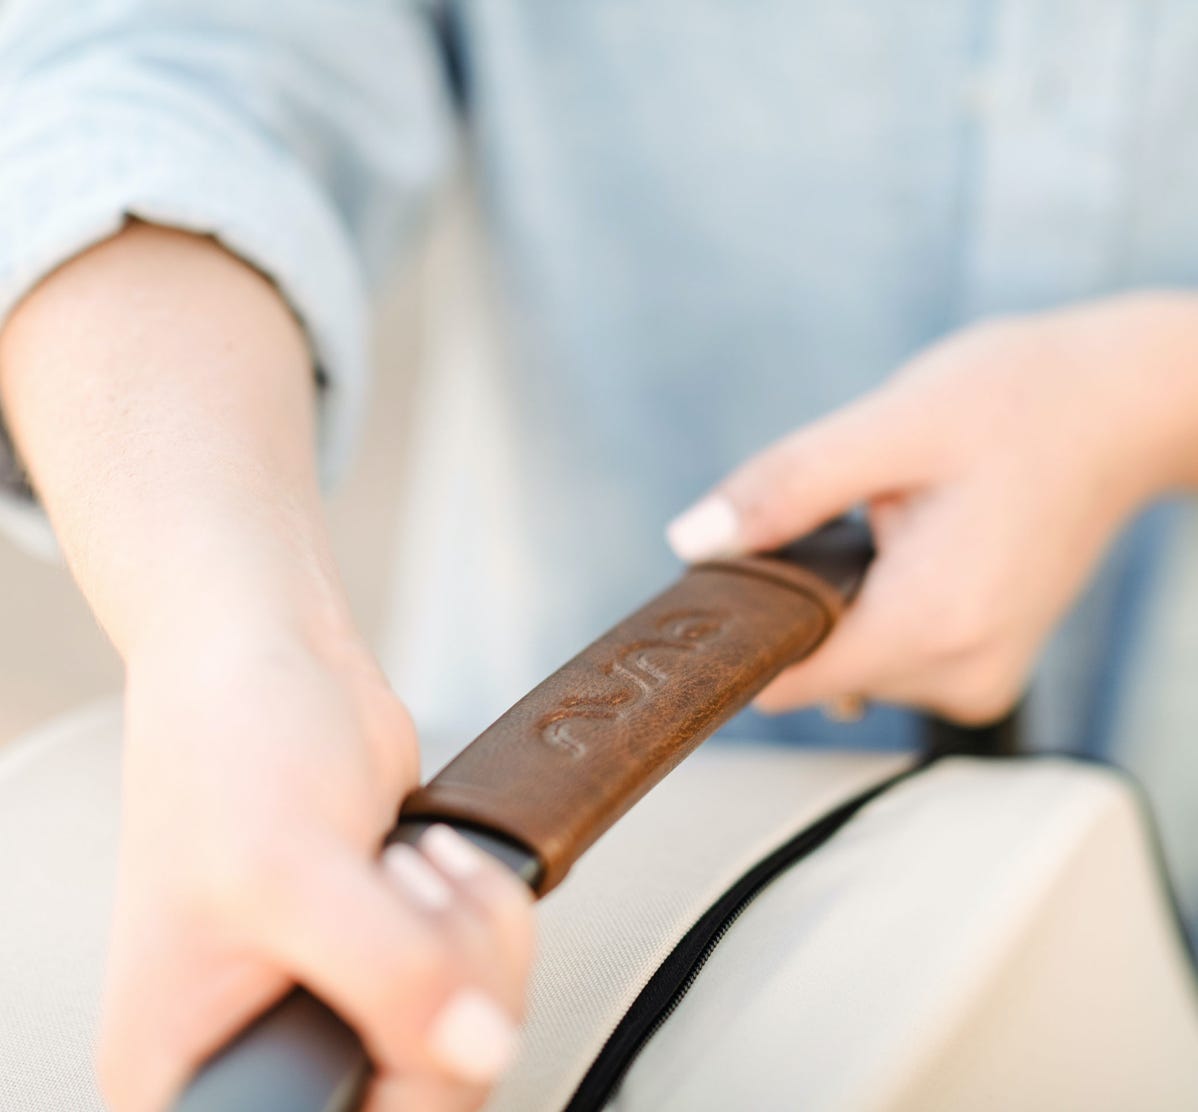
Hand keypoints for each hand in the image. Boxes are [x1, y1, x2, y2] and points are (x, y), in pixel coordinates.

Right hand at [99, 621, 534, 1111]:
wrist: (271, 660)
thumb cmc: (229, 752)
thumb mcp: (290, 872)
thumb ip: (388, 973)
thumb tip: (481, 1049)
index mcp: (189, 1076)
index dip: (408, 1072)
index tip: (408, 968)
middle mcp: (264, 1053)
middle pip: (424, 1094)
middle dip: (451, 981)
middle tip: (405, 889)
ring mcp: (340, 1002)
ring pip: (467, 1037)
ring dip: (476, 938)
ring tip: (412, 860)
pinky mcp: (393, 951)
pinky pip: (481, 978)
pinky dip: (486, 915)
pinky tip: (435, 856)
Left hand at [667, 296, 1197, 722]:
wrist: (1121, 408)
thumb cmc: (1023, 401)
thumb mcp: (892, 423)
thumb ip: (787, 488)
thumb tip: (695, 542)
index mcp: (933, 622)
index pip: (786, 680)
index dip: (743, 629)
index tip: (736, 574)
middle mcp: (959, 672)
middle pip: (815, 666)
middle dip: (804, 593)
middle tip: (850, 513)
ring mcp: (978, 677)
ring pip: (848, 660)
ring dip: (844, 596)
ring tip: (896, 524)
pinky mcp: (982, 665)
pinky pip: (888, 654)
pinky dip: (877, 604)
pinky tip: (913, 547)